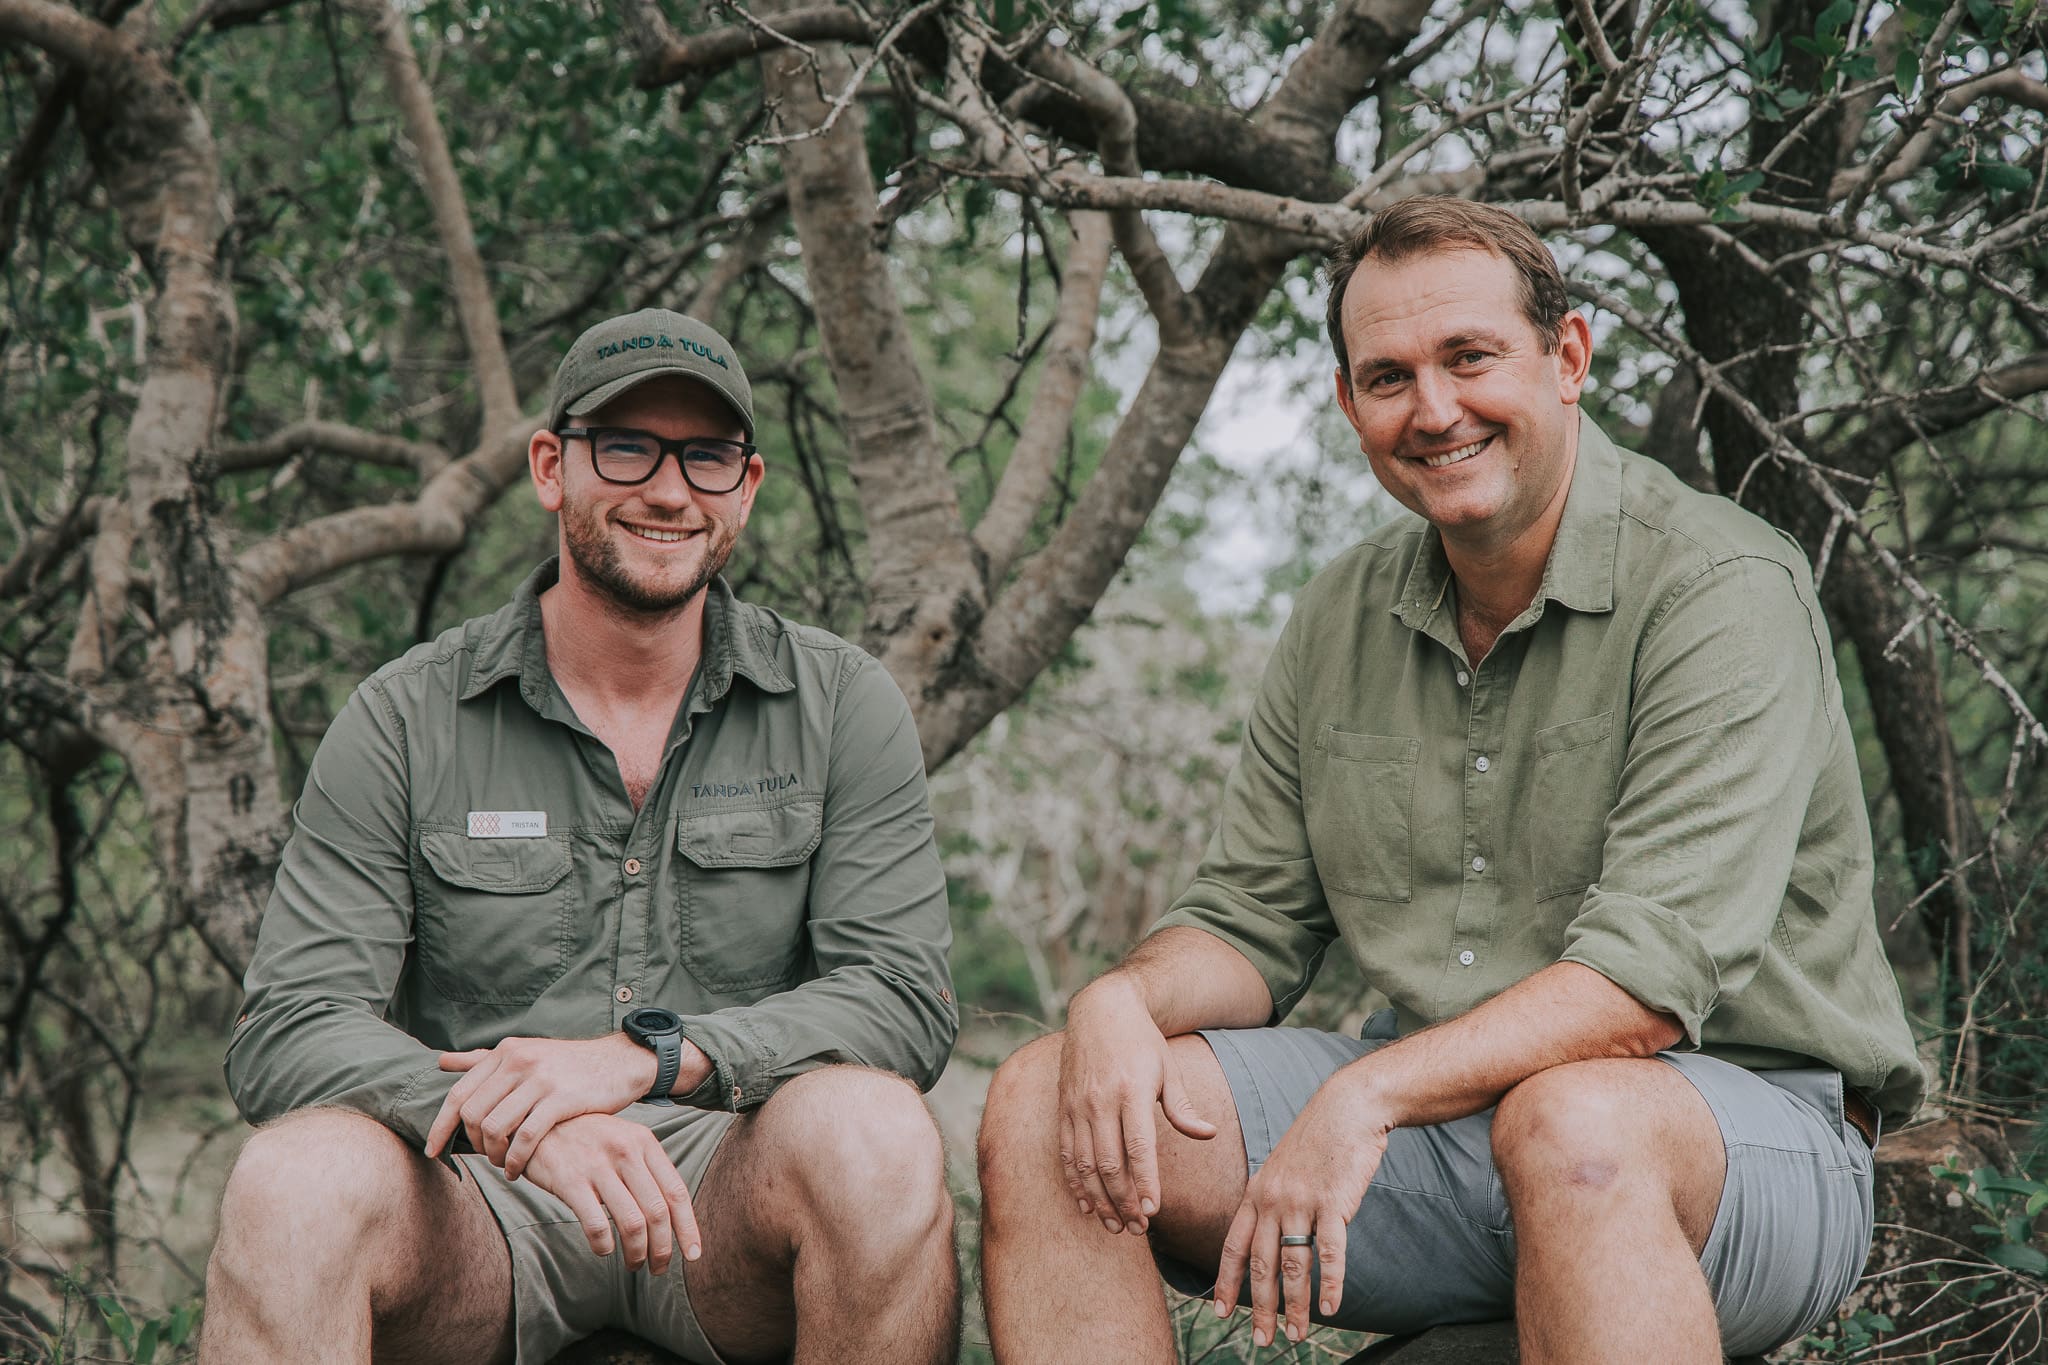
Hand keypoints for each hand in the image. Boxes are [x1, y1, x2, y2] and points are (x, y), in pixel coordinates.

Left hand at [425, 1033, 662, 1177]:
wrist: (619, 1062)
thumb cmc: (568, 1065)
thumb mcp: (526, 1054)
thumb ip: (483, 1059)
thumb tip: (442, 1062)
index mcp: (506, 1052)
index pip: (459, 1093)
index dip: (441, 1126)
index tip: (433, 1152)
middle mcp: (519, 1061)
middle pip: (472, 1113)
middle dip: (472, 1144)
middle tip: (486, 1157)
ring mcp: (540, 1079)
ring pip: (494, 1126)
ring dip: (493, 1155)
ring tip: (503, 1165)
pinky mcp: (562, 1099)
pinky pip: (526, 1136)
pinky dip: (516, 1160)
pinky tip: (519, 1170)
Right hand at [520, 1112, 701, 1271]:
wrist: (536, 1122)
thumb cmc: (585, 1137)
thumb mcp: (623, 1139)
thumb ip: (646, 1168)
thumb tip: (672, 1212)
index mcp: (645, 1142)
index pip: (676, 1192)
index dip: (688, 1227)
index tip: (693, 1254)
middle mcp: (626, 1152)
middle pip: (657, 1212)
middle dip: (663, 1248)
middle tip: (658, 1268)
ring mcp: (598, 1166)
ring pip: (632, 1223)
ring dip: (637, 1253)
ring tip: (634, 1264)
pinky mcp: (570, 1181)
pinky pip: (596, 1225)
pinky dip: (604, 1246)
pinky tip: (603, 1249)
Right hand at [1056, 976, 1217, 1236]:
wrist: (1100, 1009)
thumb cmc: (1142, 1041)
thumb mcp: (1169, 1068)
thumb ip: (1184, 1107)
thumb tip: (1209, 1135)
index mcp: (1132, 1092)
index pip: (1139, 1148)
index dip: (1145, 1183)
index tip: (1154, 1213)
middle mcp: (1101, 1101)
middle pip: (1109, 1164)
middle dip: (1123, 1202)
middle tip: (1138, 1229)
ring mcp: (1078, 1106)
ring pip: (1085, 1165)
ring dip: (1099, 1200)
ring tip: (1115, 1226)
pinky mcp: (1063, 1108)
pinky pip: (1067, 1153)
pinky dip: (1075, 1183)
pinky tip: (1087, 1205)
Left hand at [1212, 1076, 1388, 1347]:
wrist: (1346, 1108)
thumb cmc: (1317, 1141)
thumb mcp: (1281, 1169)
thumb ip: (1271, 1202)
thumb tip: (1267, 1237)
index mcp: (1255, 1194)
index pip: (1232, 1246)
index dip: (1224, 1282)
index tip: (1219, 1313)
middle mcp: (1272, 1200)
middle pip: (1260, 1265)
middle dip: (1259, 1307)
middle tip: (1261, 1341)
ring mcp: (1301, 1201)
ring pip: (1293, 1265)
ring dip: (1294, 1305)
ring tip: (1295, 1335)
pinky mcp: (1333, 1202)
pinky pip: (1330, 1252)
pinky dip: (1330, 1283)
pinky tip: (1331, 1307)